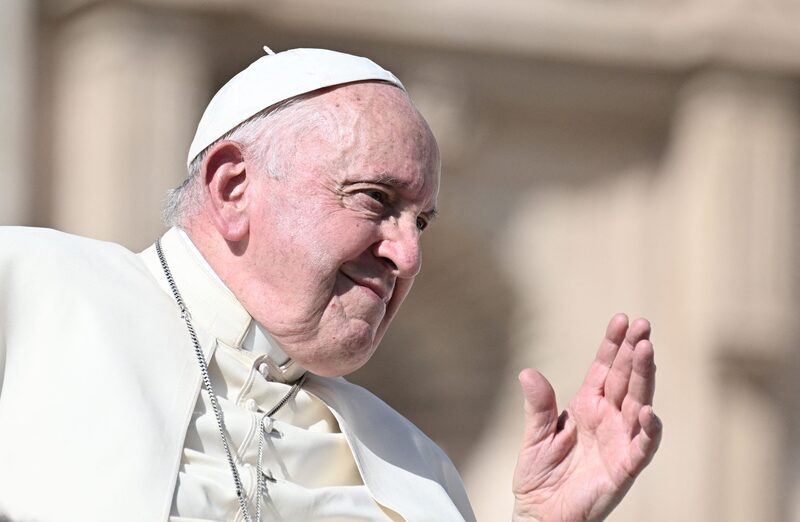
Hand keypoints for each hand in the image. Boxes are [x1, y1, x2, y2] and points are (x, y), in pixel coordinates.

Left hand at [512, 314, 661, 521]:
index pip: (604, 369)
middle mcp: (608, 419)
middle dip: (634, 352)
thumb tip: (528, 372)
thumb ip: (537, 405)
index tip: (621, 319)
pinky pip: (641, 447)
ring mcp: (619, 441)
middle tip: (643, 325)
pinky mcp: (624, 468)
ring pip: (638, 403)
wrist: (541, 514)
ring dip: (644, 378)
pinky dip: (648, 430)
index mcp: (587, 406)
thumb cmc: (540, 476)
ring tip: (647, 350)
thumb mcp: (535, 435)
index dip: (613, 345)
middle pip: (625, 380)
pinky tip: (650, 410)